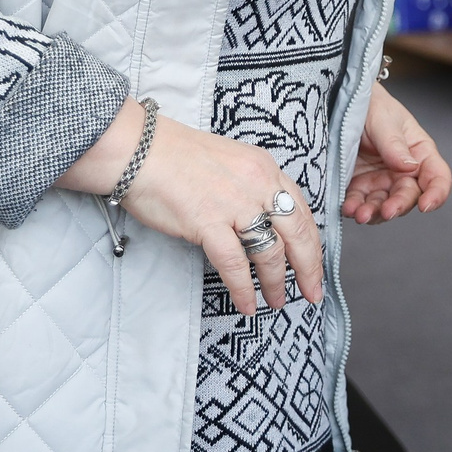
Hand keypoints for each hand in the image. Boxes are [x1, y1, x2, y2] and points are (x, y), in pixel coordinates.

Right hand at [56, 100, 318, 314]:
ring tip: (276, 302)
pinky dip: (244, 289)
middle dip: (309, 268)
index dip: (312, 242)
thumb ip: (250, 187)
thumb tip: (260, 220)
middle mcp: (257, 184)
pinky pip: (235, 264)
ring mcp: (234, 203)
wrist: (137, 147)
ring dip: (275, 283)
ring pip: (271, 252)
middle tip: (313, 292)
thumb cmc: (173, 155)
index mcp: (264, 168)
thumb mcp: (229, 162)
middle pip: (297, 233)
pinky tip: (247, 304)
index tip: (314, 263)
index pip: (301, 209)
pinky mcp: (208, 221)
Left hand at [344, 83, 451, 223]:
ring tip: (360, 214)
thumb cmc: (370, 105)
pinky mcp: (358, 187)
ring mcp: (381, 181)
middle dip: (399, 205)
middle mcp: (404, 171)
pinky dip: (355, 208)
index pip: (437, 176)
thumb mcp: (383, 119)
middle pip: (409, 195)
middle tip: (387, 211)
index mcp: (419, 152)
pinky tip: (348, 208)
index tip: (426, 205)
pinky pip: (360, 203)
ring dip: (374, 213)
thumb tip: (409, 167)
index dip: (436, 193)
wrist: (337, 103)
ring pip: (384, 205)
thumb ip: (394, 144)